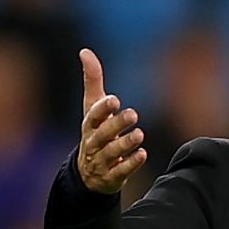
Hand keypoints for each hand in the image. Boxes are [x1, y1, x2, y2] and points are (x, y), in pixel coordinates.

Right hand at [78, 48, 147, 194]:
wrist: (88, 173)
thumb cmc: (95, 132)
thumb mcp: (92, 107)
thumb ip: (92, 80)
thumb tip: (85, 51)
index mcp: (89, 126)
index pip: (93, 117)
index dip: (102, 109)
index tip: (114, 100)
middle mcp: (93, 144)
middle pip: (102, 135)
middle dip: (116, 125)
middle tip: (133, 114)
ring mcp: (101, 162)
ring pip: (111, 153)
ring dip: (125, 144)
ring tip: (139, 134)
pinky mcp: (111, 177)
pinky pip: (120, 171)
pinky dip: (131, 164)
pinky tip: (142, 154)